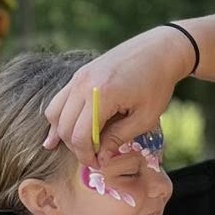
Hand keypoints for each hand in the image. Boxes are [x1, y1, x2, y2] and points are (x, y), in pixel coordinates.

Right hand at [43, 26, 196, 163]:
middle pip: (65, 126)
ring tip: (76, 148)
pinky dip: (59, 117)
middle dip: (75, 147)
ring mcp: (78, 77)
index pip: (80, 136)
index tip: (98, 164)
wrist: (159, 49)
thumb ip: (119, 138)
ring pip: (55, 112)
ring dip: (63, 133)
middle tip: (92, 158)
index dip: (86, 155)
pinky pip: (60, 100)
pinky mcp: (79, 74)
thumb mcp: (145, 117)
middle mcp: (83, 84)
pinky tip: (56, 133)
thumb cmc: (157, 83)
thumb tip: (101, 157)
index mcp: (102, 95)